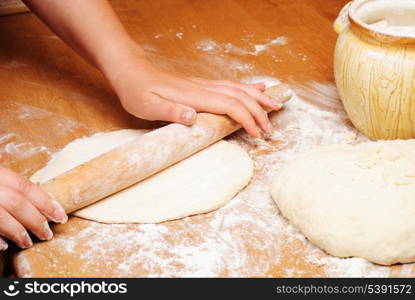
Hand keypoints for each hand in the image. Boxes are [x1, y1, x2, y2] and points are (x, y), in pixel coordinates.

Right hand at [0, 166, 67, 249]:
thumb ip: (12, 188)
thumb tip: (41, 204)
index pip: (26, 187)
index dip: (46, 202)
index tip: (61, 215)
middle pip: (17, 202)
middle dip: (36, 220)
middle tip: (48, 234)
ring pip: (2, 217)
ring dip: (18, 232)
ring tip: (27, 242)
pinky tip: (5, 246)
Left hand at [108, 53, 282, 136]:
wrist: (132, 71)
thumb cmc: (137, 91)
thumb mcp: (147, 106)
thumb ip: (170, 111)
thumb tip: (192, 117)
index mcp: (195, 96)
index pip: (229, 106)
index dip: (246, 119)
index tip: (257, 134)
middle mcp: (204, 88)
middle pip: (240, 97)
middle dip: (259, 112)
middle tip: (271, 128)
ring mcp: (204, 85)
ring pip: (239, 88)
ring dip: (259, 97)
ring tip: (276, 105)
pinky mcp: (201, 85)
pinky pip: (230, 85)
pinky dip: (247, 87)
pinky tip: (256, 87)